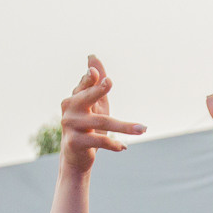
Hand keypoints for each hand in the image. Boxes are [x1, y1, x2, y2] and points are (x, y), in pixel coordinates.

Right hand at [60, 56, 146, 174]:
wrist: (75, 157)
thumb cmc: (87, 127)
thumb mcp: (94, 104)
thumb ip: (95, 82)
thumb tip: (92, 56)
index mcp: (75, 97)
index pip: (85, 84)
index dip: (90, 78)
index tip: (96, 72)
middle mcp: (70, 108)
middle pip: (87, 97)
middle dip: (98, 89)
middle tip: (109, 82)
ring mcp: (70, 125)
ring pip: (101, 121)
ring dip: (124, 126)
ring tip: (143, 129)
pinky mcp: (74, 142)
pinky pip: (98, 140)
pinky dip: (113, 144)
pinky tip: (123, 147)